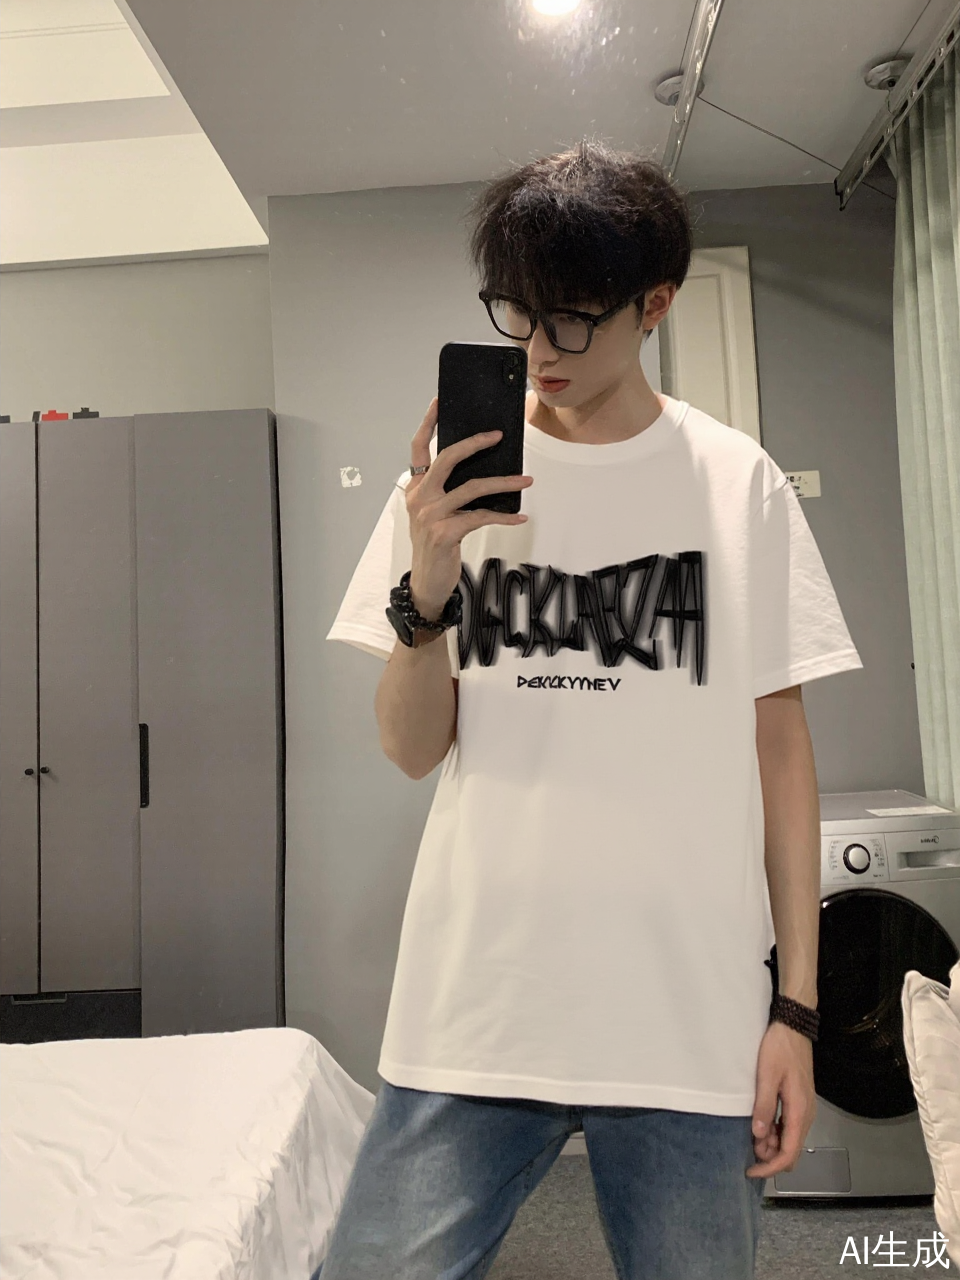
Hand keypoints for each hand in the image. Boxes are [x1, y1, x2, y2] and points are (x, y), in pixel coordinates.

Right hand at [405, 397, 532, 618]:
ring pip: (472, 487)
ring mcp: (431, 515)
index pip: (417, 447)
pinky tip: (520, 516)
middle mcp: (420, 497)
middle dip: (474, 443)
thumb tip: (478, 470)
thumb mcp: (432, 514)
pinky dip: (504, 516)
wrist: (426, 582)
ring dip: (504, 482)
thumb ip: (445, 492)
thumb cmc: (434, 545)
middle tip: (498, 435)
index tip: (438, 400)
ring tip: (526, 481)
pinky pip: (482, 516)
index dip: (428, 422)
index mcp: (415, 487)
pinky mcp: (445, 533)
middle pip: (447, 458)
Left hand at [746, 1021, 816, 1178]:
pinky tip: (761, 1124)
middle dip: (770, 1157)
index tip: (751, 1171)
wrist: (794, 1027)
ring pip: (790, 1139)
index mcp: (800, 1111)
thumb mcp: (767, 1075)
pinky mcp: (799, 1102)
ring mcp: (804, 1108)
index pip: (789, 1153)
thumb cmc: (779, 1048)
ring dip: (772, 1144)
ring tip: (751, 1134)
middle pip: (791, 1150)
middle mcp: (806, 1114)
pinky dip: (775, 1132)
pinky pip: (789, 1126)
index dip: (770, 1167)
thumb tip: (758, 1136)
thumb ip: (764, 1105)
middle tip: (747, 1148)